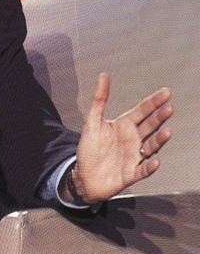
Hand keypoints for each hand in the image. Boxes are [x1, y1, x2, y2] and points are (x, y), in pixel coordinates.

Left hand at [72, 73, 172, 202]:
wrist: (83, 177)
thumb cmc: (90, 150)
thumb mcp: (92, 123)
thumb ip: (99, 100)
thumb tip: (103, 75)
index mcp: (125, 126)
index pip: (142, 111)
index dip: (153, 102)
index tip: (166, 92)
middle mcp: (133, 139)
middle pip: (149, 126)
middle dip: (159, 118)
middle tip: (169, 108)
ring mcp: (134, 156)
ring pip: (151, 146)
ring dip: (159, 140)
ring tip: (167, 132)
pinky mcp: (131, 173)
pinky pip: (143, 170)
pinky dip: (149, 167)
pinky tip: (155, 162)